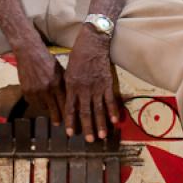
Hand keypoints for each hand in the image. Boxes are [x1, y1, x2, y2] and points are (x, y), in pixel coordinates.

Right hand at [15, 42, 64, 124]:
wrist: (29, 52)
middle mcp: (47, 89)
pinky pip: (33, 102)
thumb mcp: (60, 70)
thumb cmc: (47, 60)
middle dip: (57, 118)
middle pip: (54, 110)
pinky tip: (39, 98)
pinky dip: (37, 102)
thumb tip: (71, 97)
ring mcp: (35, 91)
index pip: (65, 103)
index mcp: (57, 83)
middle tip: (58, 123)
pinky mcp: (26, 91)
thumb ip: (64, 84)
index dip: (67, 114)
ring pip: (43, 107)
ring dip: (46, 108)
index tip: (69, 120)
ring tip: (49, 106)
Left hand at [64, 25, 120, 141]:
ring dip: (101, 124)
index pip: (70, 108)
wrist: (92, 42)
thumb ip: (68, 86)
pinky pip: (110, 100)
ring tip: (102, 136)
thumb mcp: (68, 71)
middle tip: (89, 140)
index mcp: (71, 86)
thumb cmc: (78, 55)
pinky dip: (112, 111)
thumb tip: (69, 100)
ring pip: (98, 109)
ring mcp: (96, 86)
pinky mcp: (107, 83)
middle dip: (87, 128)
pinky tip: (114, 121)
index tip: (70, 133)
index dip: (70, 122)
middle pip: (85, 112)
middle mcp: (83, 89)